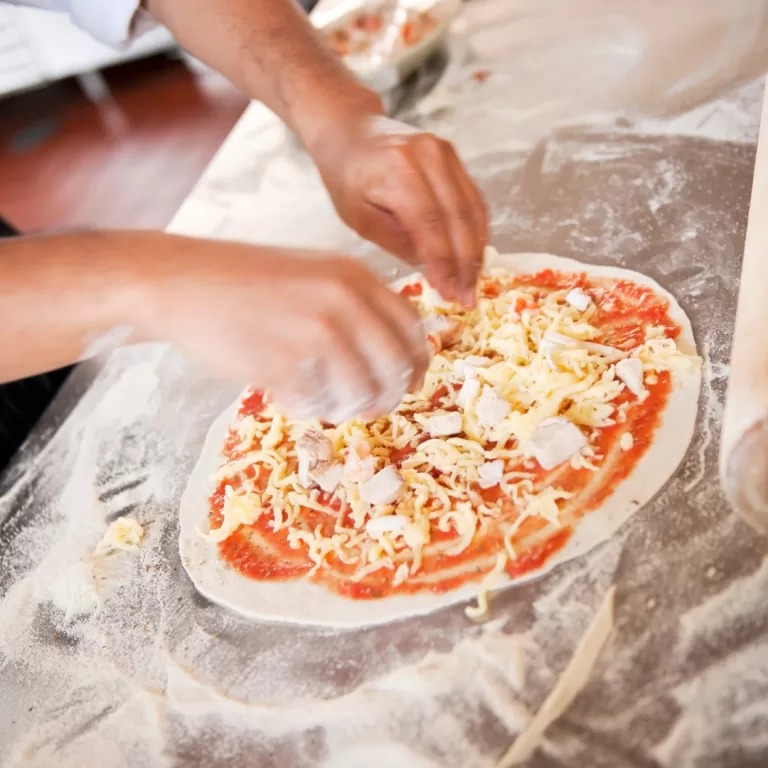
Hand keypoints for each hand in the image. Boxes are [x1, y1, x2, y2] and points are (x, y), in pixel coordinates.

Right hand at [139, 236, 429, 421]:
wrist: (183, 282)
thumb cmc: (247, 280)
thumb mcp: (314, 272)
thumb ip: (356, 303)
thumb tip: (392, 355)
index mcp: (354, 276)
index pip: (411, 328)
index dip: (418, 362)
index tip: (411, 381)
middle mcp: (343, 303)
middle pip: (394, 367)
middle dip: (390, 395)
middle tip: (374, 406)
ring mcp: (314, 335)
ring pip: (359, 392)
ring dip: (348, 406)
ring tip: (324, 399)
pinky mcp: (284, 365)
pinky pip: (317, 403)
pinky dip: (308, 406)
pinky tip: (289, 393)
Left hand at [310, 115, 488, 306]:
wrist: (350, 132)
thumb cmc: (346, 178)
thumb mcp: (359, 218)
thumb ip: (397, 241)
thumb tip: (435, 269)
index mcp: (398, 170)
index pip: (430, 225)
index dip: (444, 263)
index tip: (450, 293)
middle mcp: (428, 155)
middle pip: (458, 218)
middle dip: (466, 263)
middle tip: (467, 298)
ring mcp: (445, 152)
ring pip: (473, 209)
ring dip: (477, 251)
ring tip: (473, 284)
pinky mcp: (454, 156)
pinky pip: (473, 199)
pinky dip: (476, 231)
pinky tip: (474, 257)